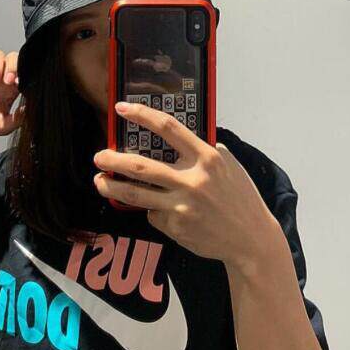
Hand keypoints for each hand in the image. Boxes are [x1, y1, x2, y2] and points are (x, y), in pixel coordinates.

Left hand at [92, 101, 279, 268]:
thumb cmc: (241, 199)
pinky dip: (151, 210)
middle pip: (141, 166)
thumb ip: (206, 151)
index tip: (121, 109)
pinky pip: (153, 214)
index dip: (141, 115)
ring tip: (99, 182)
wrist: (251, 240)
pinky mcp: (176, 227)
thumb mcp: (230, 166)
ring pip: (135, 194)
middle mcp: (192, 180)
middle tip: (99, 156)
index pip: (168, 128)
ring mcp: (182, 206)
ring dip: (112, 187)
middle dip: (113, 160)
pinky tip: (158, 210)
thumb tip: (178, 140)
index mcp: (206, 158)